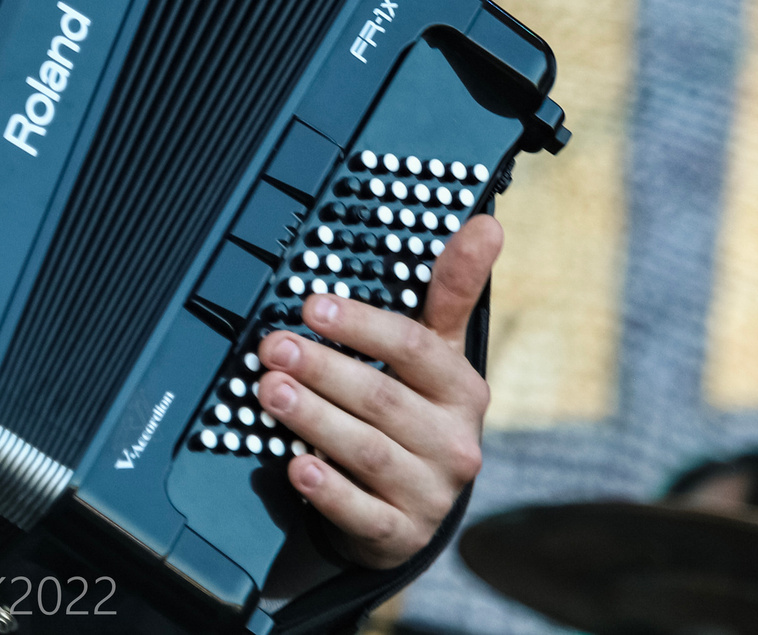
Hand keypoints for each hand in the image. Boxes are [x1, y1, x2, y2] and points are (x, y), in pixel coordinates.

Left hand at [255, 213, 500, 569]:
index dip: (363, 326)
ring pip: (367, 452)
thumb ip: (453, 289)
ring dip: (313, 418)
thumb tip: (489, 223)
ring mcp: (431, 493)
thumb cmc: (418, 409)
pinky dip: (327, 490)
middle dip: (323, 369)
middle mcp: (454, 443)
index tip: (313, 305)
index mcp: (463, 390)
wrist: (414, 505)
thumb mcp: (437, 353)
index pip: (416, 350)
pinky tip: (295, 466)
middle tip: (272, 346)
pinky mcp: (402, 535)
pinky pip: (362, 512)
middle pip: (383, 400)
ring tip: (268, 390)